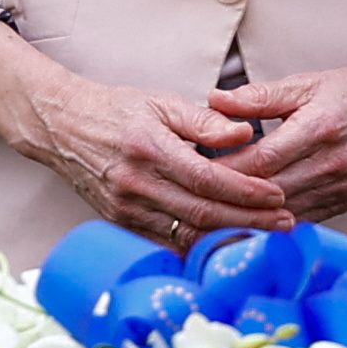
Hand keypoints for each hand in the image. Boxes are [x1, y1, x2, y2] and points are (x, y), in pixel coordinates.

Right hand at [0, 23, 289, 245]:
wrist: (60, 127)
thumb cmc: (116, 110)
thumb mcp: (161, 102)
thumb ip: (204, 120)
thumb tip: (245, 135)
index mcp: (149, 148)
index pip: (206, 179)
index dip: (245, 192)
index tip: (277, 196)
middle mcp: (135, 183)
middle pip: (202, 213)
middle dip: (249, 222)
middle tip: (286, 223)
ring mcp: (125, 208)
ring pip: (186, 234)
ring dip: (230, 239)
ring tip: (267, 238)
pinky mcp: (121, 223)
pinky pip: (167, 242)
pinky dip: (200, 246)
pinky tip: (228, 244)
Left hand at [201, 32, 346, 222]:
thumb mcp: (307, 82)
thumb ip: (260, 96)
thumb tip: (215, 100)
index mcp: (318, 128)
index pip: (260, 161)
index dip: (224, 171)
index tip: (193, 171)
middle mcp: (331, 164)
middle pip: (267, 194)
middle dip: (227, 199)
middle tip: (190, 200)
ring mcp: (340, 188)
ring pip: (282, 214)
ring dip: (247, 217)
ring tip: (209, 216)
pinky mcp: (345, 203)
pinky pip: (302, 220)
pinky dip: (272, 224)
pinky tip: (247, 222)